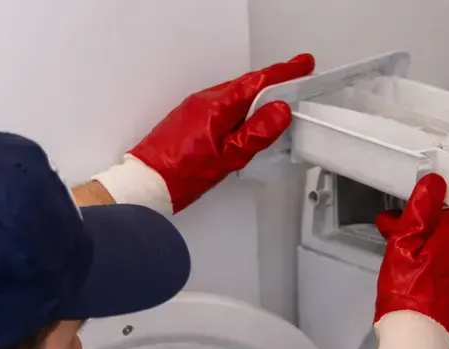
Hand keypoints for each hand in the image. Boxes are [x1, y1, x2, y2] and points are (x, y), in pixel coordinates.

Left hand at [93, 54, 314, 215]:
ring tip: (279, 100)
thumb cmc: (180, 173)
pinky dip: (242, 107)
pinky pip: (224, 105)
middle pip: (247, 85)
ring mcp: (197, 109)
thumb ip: (255, 133)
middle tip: (297, 79)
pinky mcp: (191, 120)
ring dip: (258, 95)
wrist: (146, 182)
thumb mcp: (227, 157)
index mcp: (217, 106)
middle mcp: (206, 101)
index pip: (257, 83)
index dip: (283, 73)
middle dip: (274, 81)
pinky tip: (248, 120)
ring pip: (235, 96)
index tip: (303, 65)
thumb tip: (280, 111)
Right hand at [371, 175, 448, 348]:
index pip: (448, 207)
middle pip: (446, 230)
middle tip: (395, 231)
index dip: (427, 206)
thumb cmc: (407, 298)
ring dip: (424, 248)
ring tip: (399, 255)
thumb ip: (419, 212)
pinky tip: (412, 275)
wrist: (416, 342)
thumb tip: (433, 184)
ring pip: (444, 251)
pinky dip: (429, 267)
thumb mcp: (403, 246)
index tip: (408, 211)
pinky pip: (445, 271)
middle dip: (422, 227)